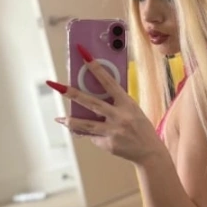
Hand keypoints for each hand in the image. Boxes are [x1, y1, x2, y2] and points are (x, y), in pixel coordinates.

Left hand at [46, 45, 160, 164]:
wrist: (150, 151)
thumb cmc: (141, 127)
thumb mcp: (134, 110)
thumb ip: (117, 103)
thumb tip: (95, 96)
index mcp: (127, 103)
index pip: (109, 82)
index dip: (96, 68)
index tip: (84, 55)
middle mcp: (120, 116)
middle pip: (92, 103)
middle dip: (73, 94)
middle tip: (57, 86)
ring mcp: (113, 131)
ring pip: (86, 124)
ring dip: (71, 121)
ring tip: (59, 118)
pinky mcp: (108, 144)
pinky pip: (94, 137)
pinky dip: (90, 134)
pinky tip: (89, 135)